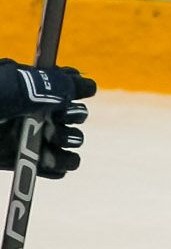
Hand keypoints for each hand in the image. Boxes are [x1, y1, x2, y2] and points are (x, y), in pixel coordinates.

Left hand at [0, 60, 93, 179]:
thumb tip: (82, 85)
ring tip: (60, 147)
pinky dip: (56, 168)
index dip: (73, 85)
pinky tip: (58, 167)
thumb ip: (43, 87)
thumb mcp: (4, 91)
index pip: (55, 80)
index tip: (84, 91)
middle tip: (60, 123)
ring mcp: (15, 135)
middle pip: (62, 112)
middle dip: (71, 118)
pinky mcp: (11, 160)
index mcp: (16, 84)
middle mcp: (19, 109)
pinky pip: (42, 166)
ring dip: (68, 144)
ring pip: (57, 140)